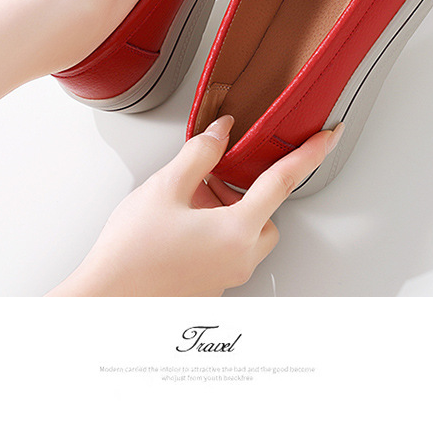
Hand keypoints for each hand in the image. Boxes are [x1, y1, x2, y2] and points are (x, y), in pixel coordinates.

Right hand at [47, 115, 343, 296]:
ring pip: (248, 232)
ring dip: (229, 209)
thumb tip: (222, 132)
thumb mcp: (165, 188)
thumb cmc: (130, 254)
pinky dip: (216, 228)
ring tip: (189, 199)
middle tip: (212, 175)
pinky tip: (182, 221)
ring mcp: (226, 275)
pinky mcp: (212, 284)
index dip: (309, 153)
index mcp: (236, 231)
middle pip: (266, 212)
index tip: (328, 136)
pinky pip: (229, 249)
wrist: (104, 301)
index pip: (284, 181)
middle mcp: (239, 257)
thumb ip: (200, 153)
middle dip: (246, 189)